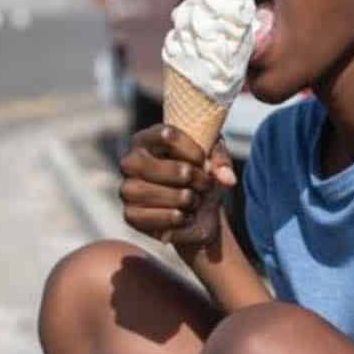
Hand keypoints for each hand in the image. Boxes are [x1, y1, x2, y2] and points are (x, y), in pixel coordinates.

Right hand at [120, 124, 236, 249]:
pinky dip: (175, 218)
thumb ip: (221, 162)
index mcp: (146, 139)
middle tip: (204, 183)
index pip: (166, 135)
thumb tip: (227, 179)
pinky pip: (153, 217)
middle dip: (190, 177)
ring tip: (194, 200)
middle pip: (162, 167)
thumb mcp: (213, 159)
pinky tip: (184, 216)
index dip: (191, 150)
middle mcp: (130, 162)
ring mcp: (127, 189)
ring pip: (157, 193)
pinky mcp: (130, 215)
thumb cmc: (199, 174)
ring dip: (185, 199)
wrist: (195, 210)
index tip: (203, 160)